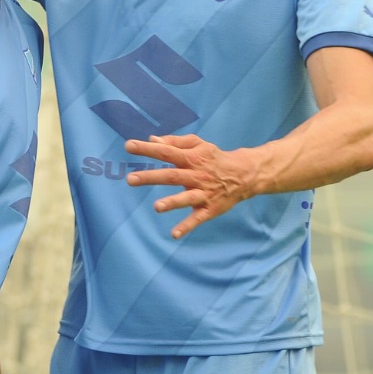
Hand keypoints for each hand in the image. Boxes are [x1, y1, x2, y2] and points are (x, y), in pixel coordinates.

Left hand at [124, 134, 256, 238]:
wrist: (244, 175)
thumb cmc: (213, 158)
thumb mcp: (197, 144)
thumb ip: (174, 142)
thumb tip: (152, 139)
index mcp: (191, 158)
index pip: (166, 152)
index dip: (148, 149)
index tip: (128, 146)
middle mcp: (196, 175)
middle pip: (172, 176)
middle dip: (151, 177)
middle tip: (130, 179)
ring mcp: (203, 193)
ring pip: (186, 198)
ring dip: (172, 203)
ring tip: (156, 207)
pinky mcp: (209, 209)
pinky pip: (197, 219)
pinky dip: (187, 227)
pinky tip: (174, 234)